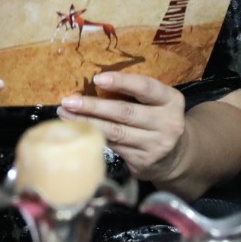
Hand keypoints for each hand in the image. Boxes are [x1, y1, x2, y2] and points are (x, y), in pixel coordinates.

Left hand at [59, 72, 188, 181]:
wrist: (175, 156)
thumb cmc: (157, 118)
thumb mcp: (157, 102)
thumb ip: (135, 93)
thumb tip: (93, 82)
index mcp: (171, 101)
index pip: (145, 88)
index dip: (121, 82)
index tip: (97, 78)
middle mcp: (167, 123)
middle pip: (125, 112)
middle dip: (93, 106)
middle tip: (68, 101)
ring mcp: (155, 145)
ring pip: (115, 132)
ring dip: (87, 123)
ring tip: (65, 115)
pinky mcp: (143, 162)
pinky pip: (114, 146)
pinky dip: (94, 137)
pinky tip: (78, 131)